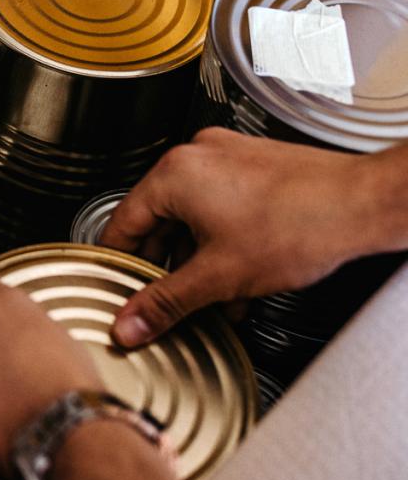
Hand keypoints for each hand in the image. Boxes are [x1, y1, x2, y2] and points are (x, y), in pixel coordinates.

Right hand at [102, 128, 375, 347]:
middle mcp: (195, 157)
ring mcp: (226, 158)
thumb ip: (167, 302)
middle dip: (167, 266)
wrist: (362, 204)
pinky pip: (220, 204)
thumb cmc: (302, 224)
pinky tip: (239, 274)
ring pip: (193, 215)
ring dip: (198, 257)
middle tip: (167, 299)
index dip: (118, 263)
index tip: (117, 286)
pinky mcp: (253, 166)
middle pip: (159, 219)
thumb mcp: (219, 276)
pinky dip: (222, 239)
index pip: (122, 223)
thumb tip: (131, 322)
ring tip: (212, 295)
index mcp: (173, 174)